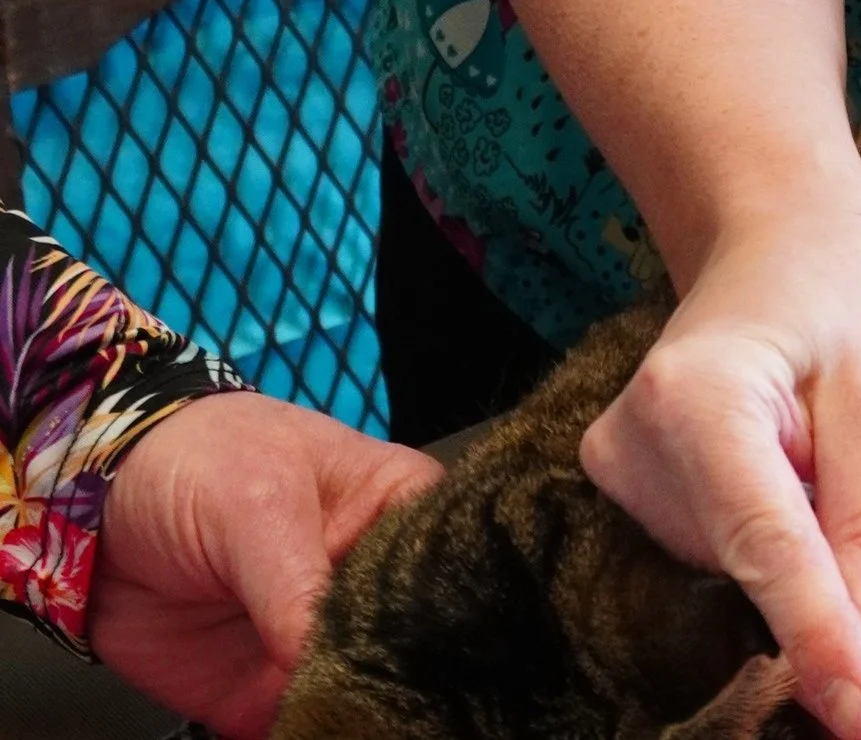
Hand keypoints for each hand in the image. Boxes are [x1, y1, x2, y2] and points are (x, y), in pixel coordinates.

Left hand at [90, 390, 439, 738]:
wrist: (97, 506)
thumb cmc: (203, 461)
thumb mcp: (257, 500)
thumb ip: (295, 580)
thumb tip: (322, 659)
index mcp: (400, 512)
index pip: (449, 565)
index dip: (448, 608)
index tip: (435, 647)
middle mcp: (372, 585)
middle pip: (412, 644)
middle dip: (398, 677)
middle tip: (376, 693)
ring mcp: (318, 644)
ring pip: (360, 696)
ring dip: (353, 714)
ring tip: (341, 718)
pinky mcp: (260, 696)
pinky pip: (297, 729)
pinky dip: (303, 736)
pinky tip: (306, 732)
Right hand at [578, 212, 860, 739]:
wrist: (778, 234)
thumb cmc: (842, 288)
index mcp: (696, 399)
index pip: (761, 544)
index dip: (818, 638)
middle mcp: (635, 447)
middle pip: (747, 583)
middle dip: (837, 652)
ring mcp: (625, 479)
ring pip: (738, 589)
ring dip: (820, 627)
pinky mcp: (639, 500)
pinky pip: (726, 570)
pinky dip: (792, 594)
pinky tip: (847, 607)